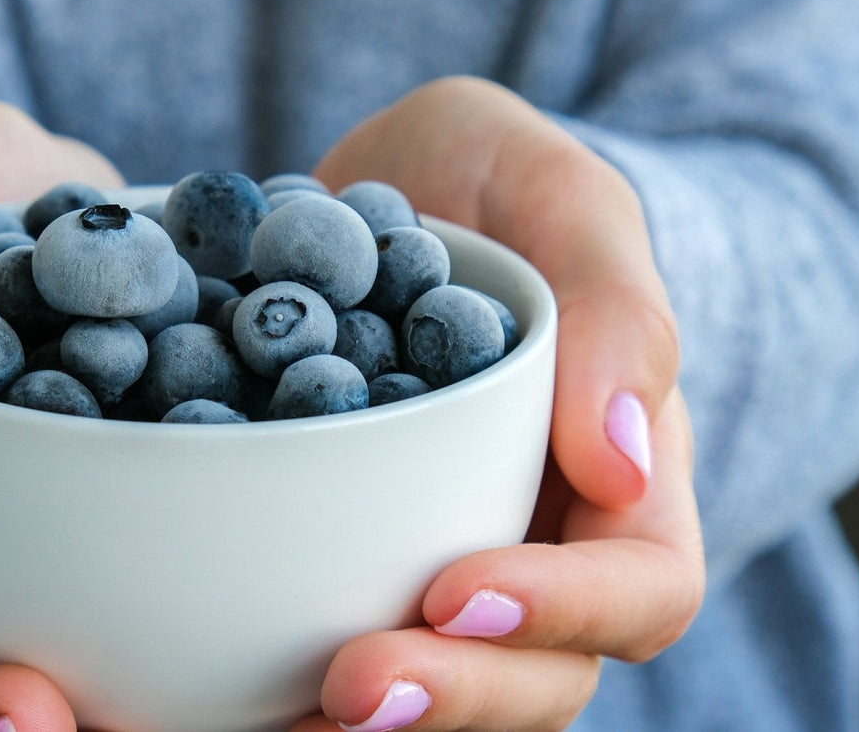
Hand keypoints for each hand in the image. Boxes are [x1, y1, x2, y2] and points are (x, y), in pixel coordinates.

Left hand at [297, 77, 704, 730]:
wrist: (387, 191)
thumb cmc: (497, 180)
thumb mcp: (560, 195)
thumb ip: (614, 305)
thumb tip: (619, 465)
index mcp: (621, 474)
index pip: (639, 589)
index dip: (563, 614)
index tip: (455, 593)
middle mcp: (539, 538)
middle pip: (539, 673)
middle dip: (456, 696)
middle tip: (350, 686)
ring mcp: (441, 553)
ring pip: (442, 679)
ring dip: (374, 714)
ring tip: (283, 716)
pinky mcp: (348, 551)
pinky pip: (332, 636)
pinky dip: (285, 684)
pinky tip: (218, 688)